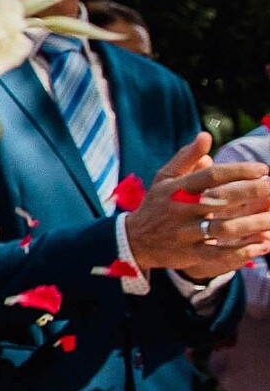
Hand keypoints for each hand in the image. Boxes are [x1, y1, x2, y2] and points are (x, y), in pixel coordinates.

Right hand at [123, 133, 269, 279]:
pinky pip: (217, 254)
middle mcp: (181, 210)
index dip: (238, 171)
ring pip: (223, 227)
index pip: (211, 176)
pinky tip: (261, 245)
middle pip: (221, 199)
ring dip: (252, 223)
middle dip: (252, 192)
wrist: (133, 240)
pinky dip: (241, 251)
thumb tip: (206, 136)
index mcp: (178, 189)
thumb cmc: (157, 204)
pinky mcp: (188, 254)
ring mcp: (184, 233)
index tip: (263, 169)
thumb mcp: (165, 178)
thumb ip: (186, 157)